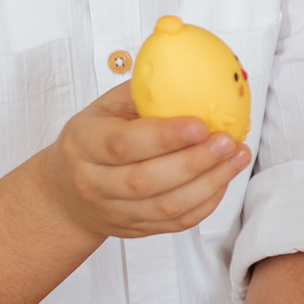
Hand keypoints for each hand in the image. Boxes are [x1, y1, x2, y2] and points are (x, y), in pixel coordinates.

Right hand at [36, 81, 249, 241]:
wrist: (65, 194)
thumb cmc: (92, 140)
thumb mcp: (104, 108)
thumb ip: (142, 94)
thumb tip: (190, 73)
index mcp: (84, 144)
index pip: (124, 144)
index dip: (165, 137)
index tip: (201, 125)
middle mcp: (94, 183)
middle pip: (147, 180)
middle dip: (195, 162)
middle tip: (228, 142)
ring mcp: (113, 212)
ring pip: (166, 207)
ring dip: (209, 183)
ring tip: (237, 157)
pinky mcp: (134, 230)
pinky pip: (175, 223)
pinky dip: (205, 203)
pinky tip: (223, 180)